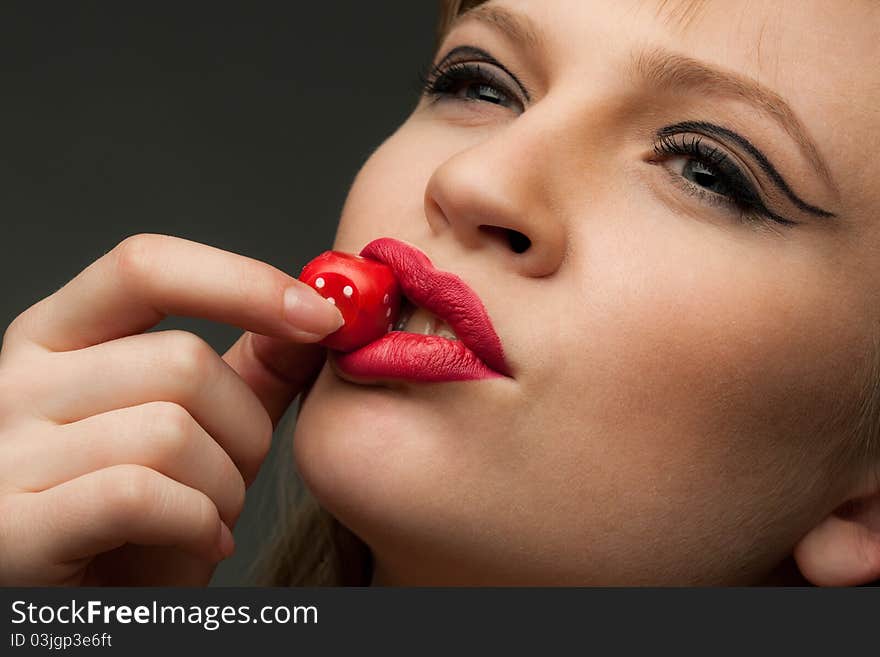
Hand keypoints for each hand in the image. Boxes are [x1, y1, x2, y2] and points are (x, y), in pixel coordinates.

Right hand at [0, 233, 342, 584]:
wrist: (86, 609)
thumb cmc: (144, 521)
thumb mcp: (201, 432)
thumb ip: (252, 370)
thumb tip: (315, 314)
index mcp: (57, 338)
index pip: (147, 267)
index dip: (243, 282)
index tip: (323, 316)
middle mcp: (15, 381)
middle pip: (182, 362)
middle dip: (246, 428)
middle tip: (239, 475)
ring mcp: (4, 454)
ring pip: (170, 431)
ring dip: (224, 487)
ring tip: (211, 516)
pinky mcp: (10, 526)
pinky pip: (139, 494)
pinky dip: (196, 523)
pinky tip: (201, 542)